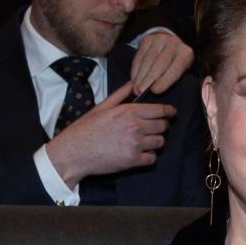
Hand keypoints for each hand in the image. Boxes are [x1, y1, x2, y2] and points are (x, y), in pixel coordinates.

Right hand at [44, 81, 175, 186]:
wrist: (74, 152)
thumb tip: (133, 84)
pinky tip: (141, 154)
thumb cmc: (85, 129)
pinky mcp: (132, 161)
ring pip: (160, 142)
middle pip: (162, 126)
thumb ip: (120, 95)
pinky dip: (149, 157)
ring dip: (155, 142)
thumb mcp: (102, 107)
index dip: (169, 112)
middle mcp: (135, 127)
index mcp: (128, 111)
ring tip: (146, 142)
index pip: (159, 110)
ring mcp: (135, 144)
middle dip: (161, 127)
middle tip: (155, 129)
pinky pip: (152, 159)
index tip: (172, 113)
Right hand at [127, 31, 193, 95]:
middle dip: (149, 78)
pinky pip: (139, 56)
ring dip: (140, 75)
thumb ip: (170, 79)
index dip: (165, 80)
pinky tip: (134, 78)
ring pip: (147, 59)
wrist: (170, 44)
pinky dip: (135, 69)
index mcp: (185, 54)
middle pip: (159, 62)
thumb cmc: (175, 64)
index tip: (155, 90)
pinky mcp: (147, 39)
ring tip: (135, 87)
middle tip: (140, 91)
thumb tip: (153, 89)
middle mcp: (173, 43)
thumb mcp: (179, 71)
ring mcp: (160, 39)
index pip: (176, 68)